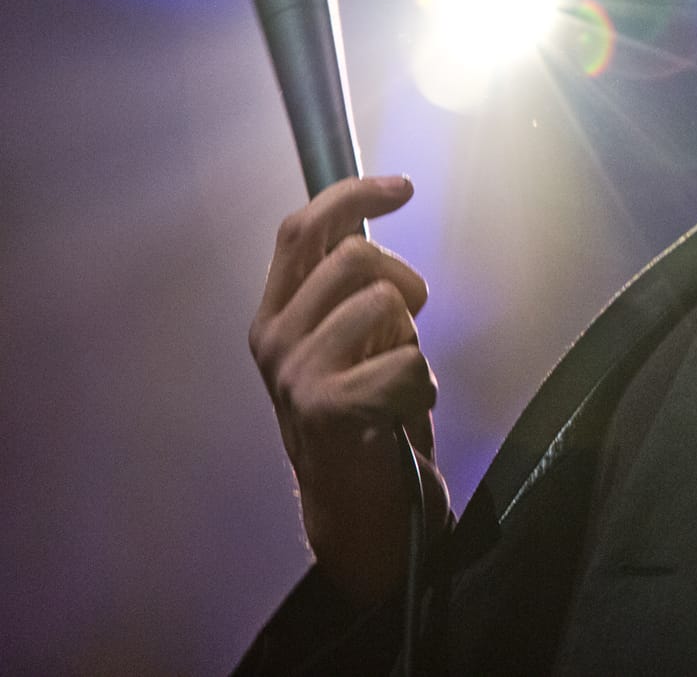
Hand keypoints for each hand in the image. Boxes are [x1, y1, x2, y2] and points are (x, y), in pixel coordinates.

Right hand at [247, 174, 449, 607]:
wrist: (366, 511)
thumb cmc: (371, 416)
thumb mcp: (355, 339)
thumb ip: (351, 289)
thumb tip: (366, 225)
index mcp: (277, 314)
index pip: (301, 230)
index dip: (351, 197)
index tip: (403, 186)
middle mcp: (273, 339)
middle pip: (353, 258)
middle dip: (405, 281)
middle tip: (412, 325)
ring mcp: (294, 374)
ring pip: (382, 304)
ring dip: (412, 341)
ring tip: (398, 383)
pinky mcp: (325, 408)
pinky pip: (405, 360)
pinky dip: (423, 385)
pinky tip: (403, 414)